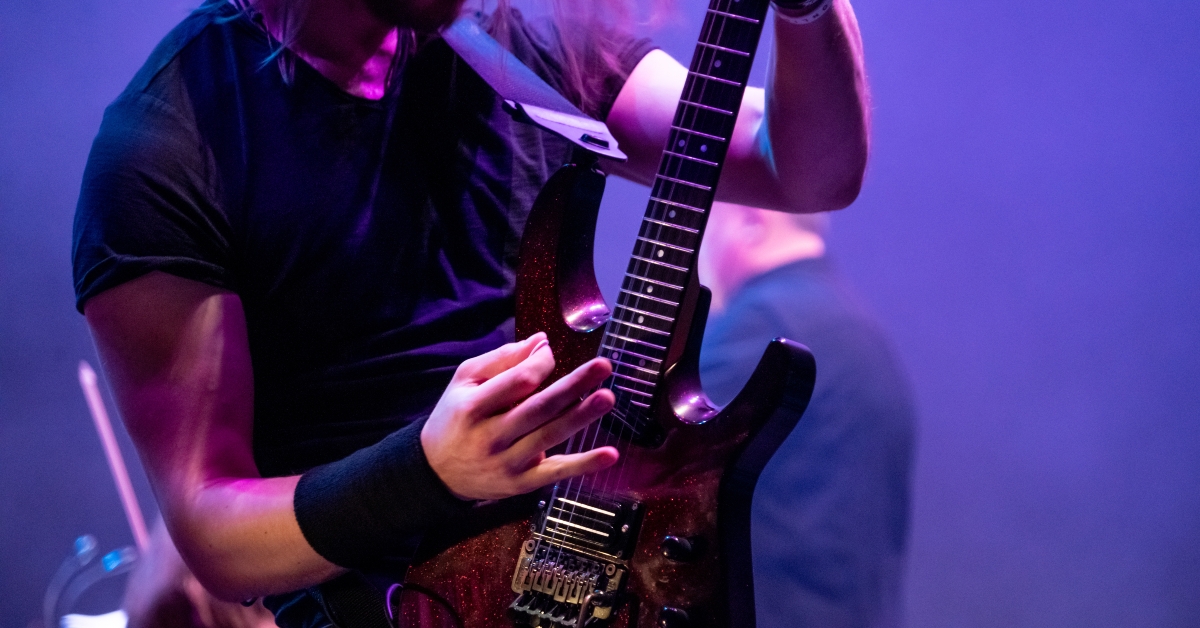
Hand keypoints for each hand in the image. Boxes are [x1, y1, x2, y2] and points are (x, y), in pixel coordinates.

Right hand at [421, 333, 618, 499]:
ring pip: (550, 436)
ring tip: (607, 397)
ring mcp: (507, 463)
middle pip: (538, 408)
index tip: (550, 351)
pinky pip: (556, 473)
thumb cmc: (456, 417)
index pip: (515, 382)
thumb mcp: (465, 382)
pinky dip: (584, 464)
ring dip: (582, 417)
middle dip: (572, 387)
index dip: (539, 364)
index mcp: (472, 407)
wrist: (436, 472)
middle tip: (602, 366)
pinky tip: (610, 454)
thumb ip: (502, 360)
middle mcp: (490, 437)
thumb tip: (542, 341)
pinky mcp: (521, 484)